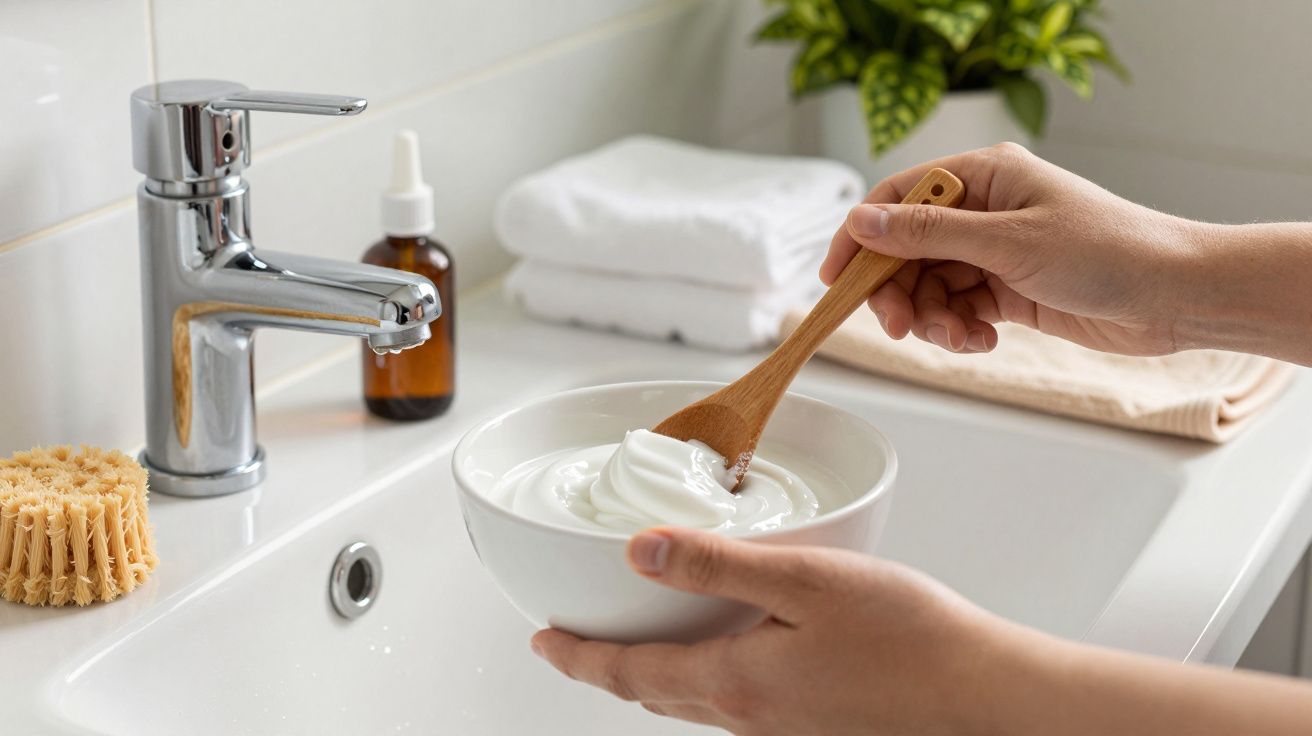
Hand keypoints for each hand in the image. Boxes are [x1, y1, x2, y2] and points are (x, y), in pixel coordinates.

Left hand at [531, 527, 1039, 734]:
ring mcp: (783, 731)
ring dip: (652, 681)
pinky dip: (703, 686)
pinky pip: (734, 710)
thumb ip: (717, 566)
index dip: (579, 658)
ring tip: (634, 655)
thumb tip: (639, 553)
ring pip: (693, 706)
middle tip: (575, 649)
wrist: (984, 699)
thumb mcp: (806, 580)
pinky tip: (724, 665)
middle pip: (653, 696)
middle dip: (606, 672)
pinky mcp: (814, 730)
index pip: (629, 672)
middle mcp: (751, 717)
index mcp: (737, 679)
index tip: (543, 643)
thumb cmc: (912, 638)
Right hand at [820, 143, 1200, 356]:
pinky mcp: (1009, 289)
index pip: (898, 198)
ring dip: (931, 319)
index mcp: (984, 175)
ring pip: (929, 286)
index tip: (835, 279)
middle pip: (907, 249)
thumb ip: (927, 235)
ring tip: (959, 339)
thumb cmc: (1108, 251)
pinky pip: (957, 309)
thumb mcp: (1006, 242)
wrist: (1174, 296)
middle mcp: (985, 209)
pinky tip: (982, 341)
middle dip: (897, 291)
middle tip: (900, 327)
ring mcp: (995, 251)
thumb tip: (861, 224)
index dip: (860, 237)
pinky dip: (959, 330)